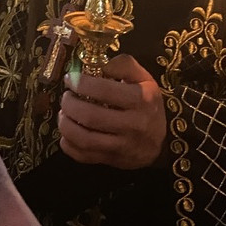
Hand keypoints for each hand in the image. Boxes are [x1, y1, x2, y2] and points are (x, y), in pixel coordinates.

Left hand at [59, 54, 166, 168]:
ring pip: (83, 139)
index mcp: (141, 100)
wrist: (161, 141)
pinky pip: (82, 155)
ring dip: (65, 124)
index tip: (70, 79)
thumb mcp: (144, 79)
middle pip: (90, 116)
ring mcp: (122, 146)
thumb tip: (100, 66)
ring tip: (64, 113)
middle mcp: (133, 125)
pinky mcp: (112, 160)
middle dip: (69, 104)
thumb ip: (123, 65)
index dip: (81, 83)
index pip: (104, 90)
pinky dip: (68, 144)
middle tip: (66, 96)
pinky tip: (68, 132)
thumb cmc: (148, 104)